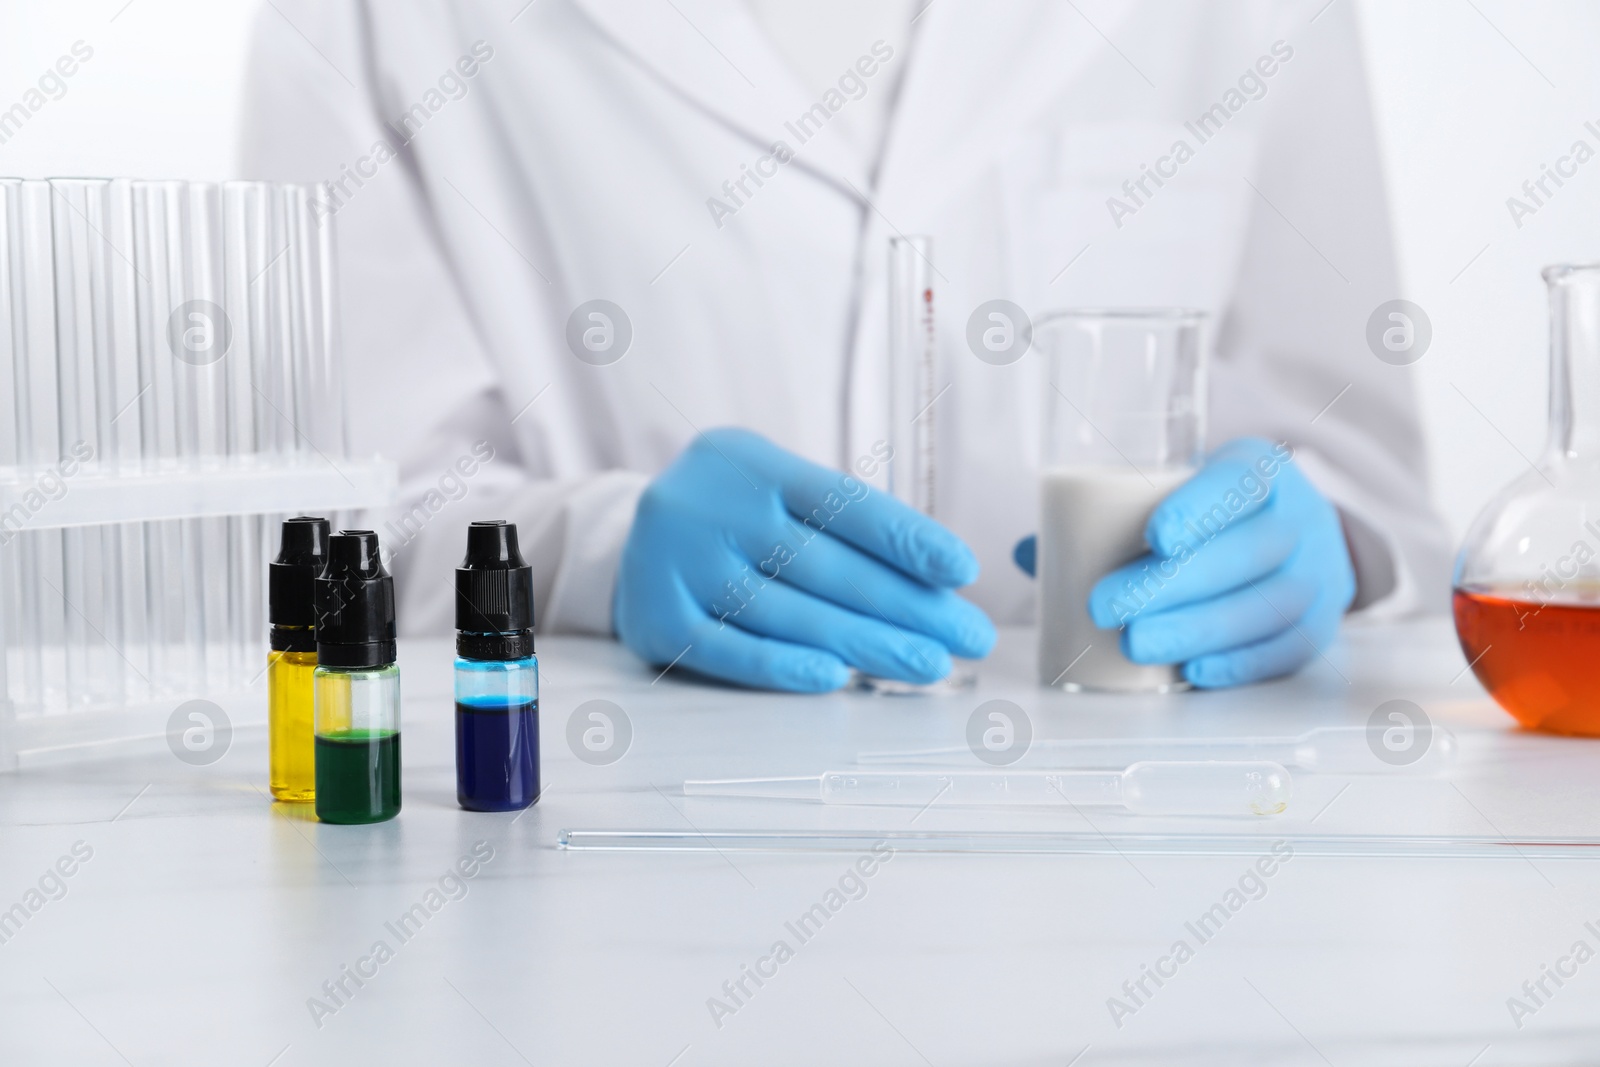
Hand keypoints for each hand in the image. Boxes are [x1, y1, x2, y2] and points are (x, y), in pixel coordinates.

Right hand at [615, 428, 995, 690]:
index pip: (841, 502)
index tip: (962, 571)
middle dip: (907, 605)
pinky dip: (785, 666)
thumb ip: (835, 524)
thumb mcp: (771, 487)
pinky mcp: (658, 621)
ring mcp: (681, 566)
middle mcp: (712, 509)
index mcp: (752, 465)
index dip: (905, 537)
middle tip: (969, 636)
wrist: (623, 535)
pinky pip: (731, 652)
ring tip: (927, 665)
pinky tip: (838, 678)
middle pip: (825, 566)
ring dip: (866, 644)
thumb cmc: (732, 514)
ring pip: (788, 613)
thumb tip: (934, 583)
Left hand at [1015, 437, 1354, 686]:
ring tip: (1135, 644)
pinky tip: (1193, 672)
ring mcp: (1315, 576)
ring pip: (1265, 605)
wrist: (1305, 541)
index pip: (1237, 482)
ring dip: (1197, 629)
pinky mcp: (1318, 627)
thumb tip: (1029, 552)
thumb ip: (1106, 520)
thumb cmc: (1217, 518)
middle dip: (1173, 584)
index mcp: (1256, 471)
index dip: (1201, 508)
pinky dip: (1239, 664)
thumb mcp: (1178, 496)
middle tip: (1104, 607)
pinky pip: (1285, 649)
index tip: (1156, 536)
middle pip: (1246, 552)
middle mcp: (1296, 519)